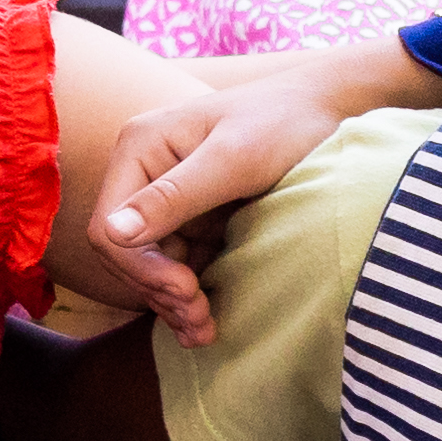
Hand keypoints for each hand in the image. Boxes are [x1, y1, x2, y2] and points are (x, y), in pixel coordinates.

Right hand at [83, 38, 412, 338]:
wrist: (331, 110)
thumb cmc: (285, 122)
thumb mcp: (233, 160)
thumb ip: (175, 195)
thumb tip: (113, 233)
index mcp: (140, 148)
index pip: (110, 226)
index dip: (142, 269)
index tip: (188, 291)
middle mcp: (144, 172)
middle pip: (127, 253)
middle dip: (159, 291)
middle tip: (201, 322)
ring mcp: (168, 197)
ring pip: (151, 265)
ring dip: (172, 302)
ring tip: (206, 330)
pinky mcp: (195, 217)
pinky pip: (179, 264)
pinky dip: (189, 294)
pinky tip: (207, 318)